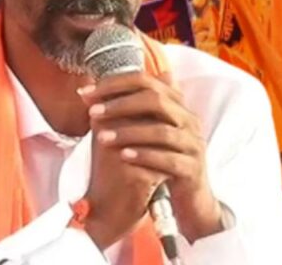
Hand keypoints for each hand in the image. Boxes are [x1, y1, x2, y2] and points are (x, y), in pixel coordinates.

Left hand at [78, 70, 222, 248]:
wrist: (192, 198)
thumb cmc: (165, 162)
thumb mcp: (149, 133)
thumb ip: (130, 113)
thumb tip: (93, 93)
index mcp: (178, 107)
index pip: (148, 82)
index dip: (116, 84)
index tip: (88, 92)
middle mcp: (189, 121)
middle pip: (157, 100)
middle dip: (121, 104)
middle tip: (93, 112)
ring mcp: (193, 145)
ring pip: (162, 132)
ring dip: (129, 132)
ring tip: (102, 138)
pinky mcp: (192, 169)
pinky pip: (169, 160)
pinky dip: (145, 156)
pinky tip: (123, 156)